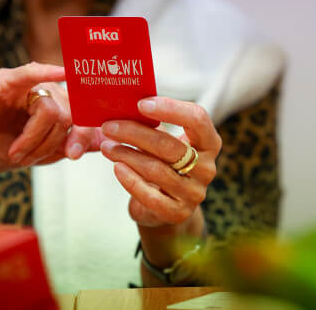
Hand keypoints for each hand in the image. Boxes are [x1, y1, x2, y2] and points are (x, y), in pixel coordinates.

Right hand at [0, 62, 104, 170]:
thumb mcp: (37, 152)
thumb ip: (67, 144)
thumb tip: (102, 143)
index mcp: (50, 104)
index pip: (80, 113)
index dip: (85, 132)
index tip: (82, 151)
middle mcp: (40, 91)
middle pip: (71, 111)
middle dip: (64, 138)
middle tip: (46, 158)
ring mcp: (23, 85)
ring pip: (52, 109)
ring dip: (35, 139)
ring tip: (16, 152)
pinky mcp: (4, 82)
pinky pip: (32, 74)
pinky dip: (48, 72)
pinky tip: (63, 72)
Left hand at [100, 97, 220, 228]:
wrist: (164, 205)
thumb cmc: (162, 162)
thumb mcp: (163, 140)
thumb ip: (152, 124)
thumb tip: (124, 103)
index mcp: (209, 143)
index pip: (197, 118)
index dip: (170, 108)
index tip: (141, 104)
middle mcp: (207, 168)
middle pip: (169, 145)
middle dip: (135, 133)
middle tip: (109, 126)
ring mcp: (194, 193)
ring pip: (156, 170)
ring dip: (126, 155)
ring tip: (106, 147)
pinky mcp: (178, 213)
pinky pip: (150, 196)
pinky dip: (130, 180)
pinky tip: (116, 168)